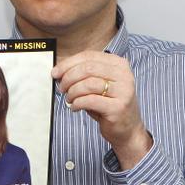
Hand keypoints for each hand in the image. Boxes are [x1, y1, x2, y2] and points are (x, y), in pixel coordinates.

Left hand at [52, 50, 151, 169]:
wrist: (128, 129)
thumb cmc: (109, 105)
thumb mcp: (98, 85)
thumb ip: (84, 74)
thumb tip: (59, 70)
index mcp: (119, 64)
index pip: (89, 56)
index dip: (69, 63)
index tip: (56, 72)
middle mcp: (124, 75)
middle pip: (87, 68)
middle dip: (68, 78)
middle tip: (61, 88)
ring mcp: (123, 91)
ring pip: (88, 84)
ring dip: (72, 92)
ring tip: (69, 99)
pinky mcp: (118, 107)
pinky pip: (90, 100)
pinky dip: (77, 103)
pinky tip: (75, 107)